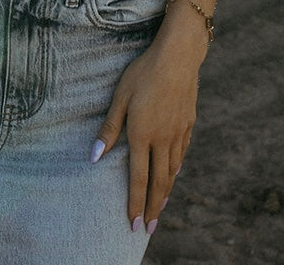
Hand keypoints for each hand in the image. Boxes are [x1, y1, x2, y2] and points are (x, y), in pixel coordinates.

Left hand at [92, 23, 204, 234]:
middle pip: (158, 182)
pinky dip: (176, 169)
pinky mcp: (188, 124)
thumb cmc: (143, 73)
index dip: (135, 203)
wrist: (178, 56)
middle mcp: (162, 140)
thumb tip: (95, 156)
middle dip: (152, 207)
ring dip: (165, 192)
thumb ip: (109, 128)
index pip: (138, 179)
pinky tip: (174, 173)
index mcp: (142, 135)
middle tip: (149, 228)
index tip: (133, 224)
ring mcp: (178, 133)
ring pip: (172, 170)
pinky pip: (181, 154)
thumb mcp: (120, 97)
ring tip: (160, 207)